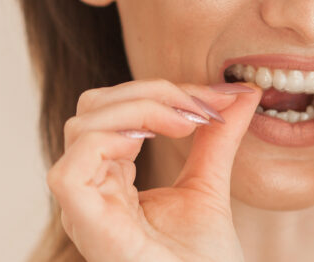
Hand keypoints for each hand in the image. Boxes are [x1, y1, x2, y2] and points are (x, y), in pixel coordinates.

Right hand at [47, 78, 261, 261]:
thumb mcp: (210, 187)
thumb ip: (216, 139)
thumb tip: (242, 94)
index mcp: (111, 180)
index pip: (116, 111)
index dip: (162, 92)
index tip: (218, 98)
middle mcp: (91, 189)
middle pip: (94, 108)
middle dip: (151, 92)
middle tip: (203, 108)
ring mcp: (83, 207)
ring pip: (83, 125)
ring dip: (140, 108)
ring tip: (188, 122)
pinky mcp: (82, 222)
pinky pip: (72, 166)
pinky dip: (112, 138)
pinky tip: (152, 140)